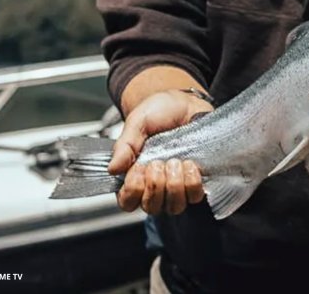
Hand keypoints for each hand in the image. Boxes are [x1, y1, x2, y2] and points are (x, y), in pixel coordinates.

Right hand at [110, 89, 213, 214]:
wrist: (185, 102)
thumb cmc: (159, 112)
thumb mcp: (137, 122)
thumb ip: (125, 145)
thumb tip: (113, 169)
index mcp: (134, 174)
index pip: (127, 202)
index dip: (133, 192)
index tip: (139, 169)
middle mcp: (155, 185)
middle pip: (152, 207)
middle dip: (155, 186)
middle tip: (158, 162)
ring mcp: (176, 186)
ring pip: (174, 206)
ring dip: (174, 185)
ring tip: (175, 161)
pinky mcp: (195, 181)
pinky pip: (195, 197)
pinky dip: (192, 183)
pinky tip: (190, 164)